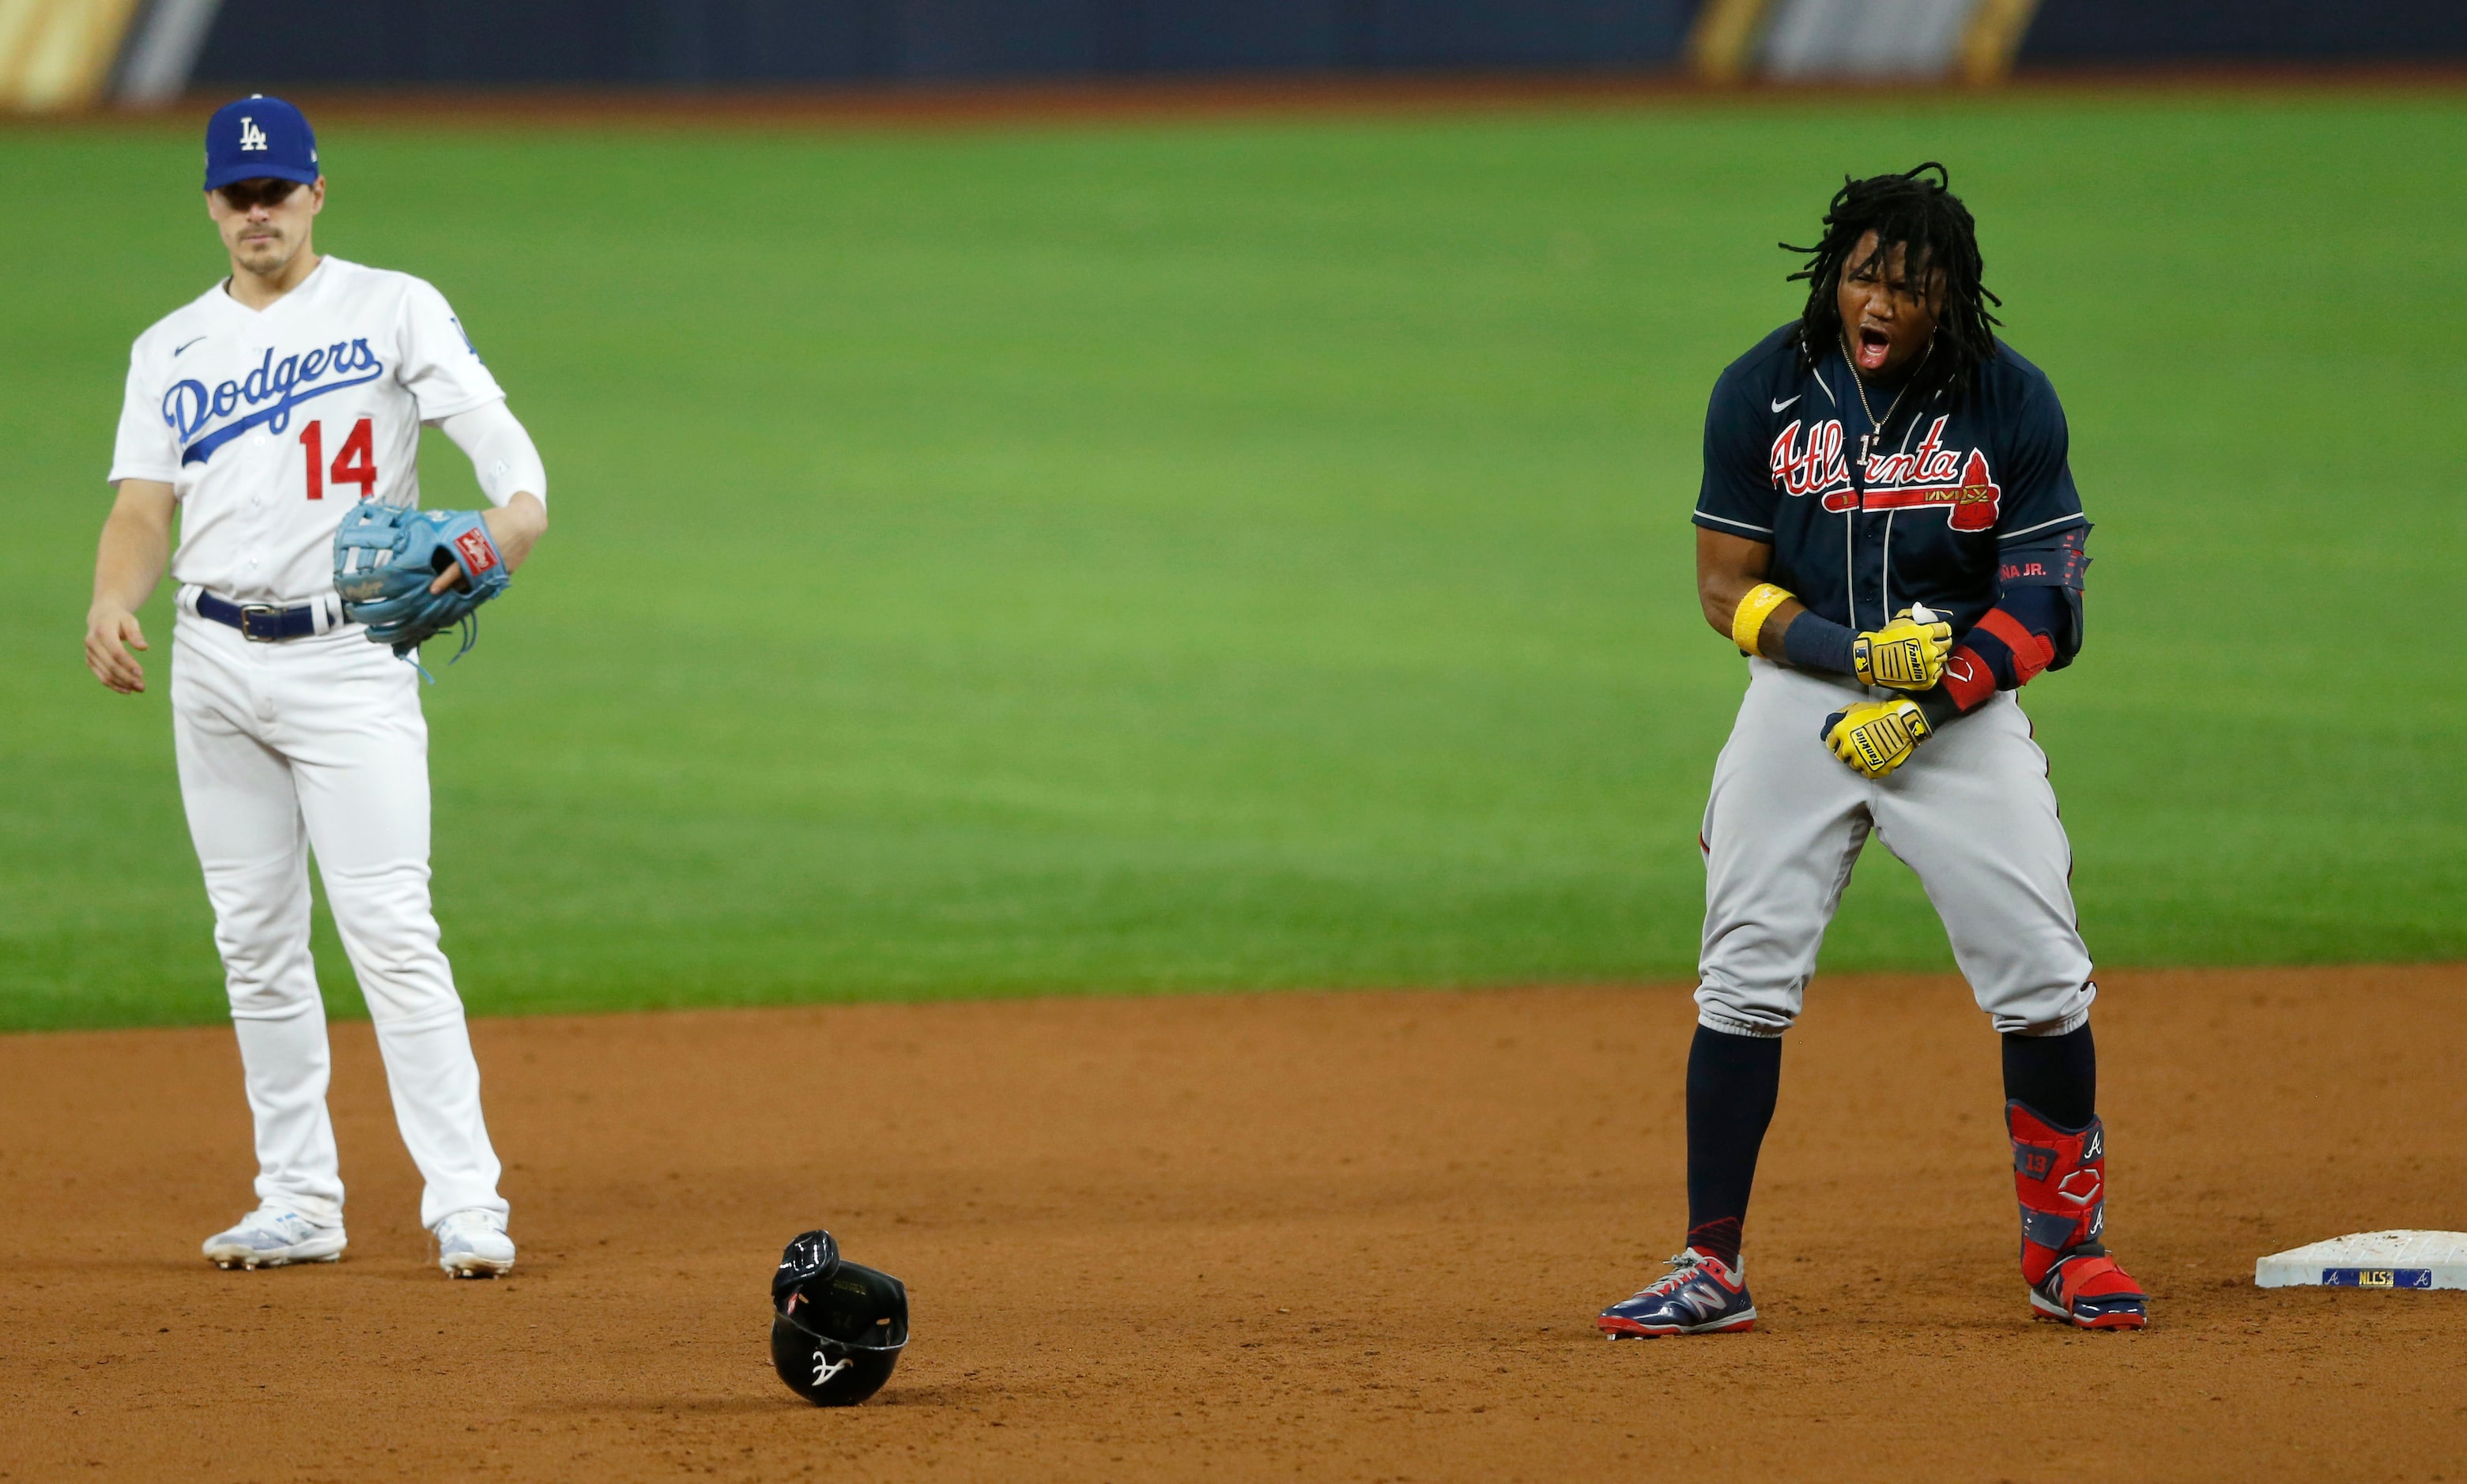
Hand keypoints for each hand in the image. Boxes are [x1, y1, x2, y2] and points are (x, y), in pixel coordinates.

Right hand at [85, 607, 149, 693]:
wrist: (101, 616)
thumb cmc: (119, 619)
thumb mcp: (129, 620)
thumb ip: (136, 633)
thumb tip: (144, 647)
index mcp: (102, 631)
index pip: (116, 652)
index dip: (128, 664)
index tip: (141, 673)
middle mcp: (92, 643)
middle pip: (111, 665)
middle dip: (127, 678)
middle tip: (142, 687)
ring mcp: (89, 653)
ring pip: (105, 673)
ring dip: (122, 684)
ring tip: (139, 689)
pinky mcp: (90, 661)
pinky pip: (101, 676)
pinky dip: (114, 685)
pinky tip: (127, 690)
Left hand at [427, 492, 545, 593]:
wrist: (525, 523)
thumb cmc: (497, 519)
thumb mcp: (475, 523)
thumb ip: (460, 534)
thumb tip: (440, 539)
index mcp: (477, 550)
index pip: (456, 569)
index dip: (444, 580)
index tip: (433, 589)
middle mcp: (487, 562)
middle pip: (465, 580)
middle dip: (451, 587)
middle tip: (438, 592)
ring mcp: (498, 569)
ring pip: (477, 584)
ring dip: (465, 586)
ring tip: (454, 588)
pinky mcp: (507, 571)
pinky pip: (490, 580)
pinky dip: (481, 582)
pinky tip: (473, 581)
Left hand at [1821, 696, 1930, 777]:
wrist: (1903, 723)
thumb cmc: (1881, 713)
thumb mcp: (1856, 708)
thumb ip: (1840, 716)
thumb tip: (1831, 723)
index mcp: (1841, 732)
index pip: (1830, 742)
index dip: (1836, 741)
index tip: (1841, 741)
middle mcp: (1848, 747)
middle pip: (1841, 755)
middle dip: (1847, 751)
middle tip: (1857, 745)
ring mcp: (1861, 760)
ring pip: (1853, 765)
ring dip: (1858, 759)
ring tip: (1868, 752)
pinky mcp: (1874, 769)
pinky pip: (1866, 773)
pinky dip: (1869, 768)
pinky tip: (1873, 760)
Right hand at [1853, 606, 1953, 689]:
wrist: (1873, 660)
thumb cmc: (1885, 640)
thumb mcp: (1899, 621)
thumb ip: (1913, 614)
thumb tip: (1921, 609)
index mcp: (1926, 634)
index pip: (1945, 629)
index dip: (1943, 629)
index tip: (1940, 631)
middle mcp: (1931, 650)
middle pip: (1947, 644)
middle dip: (1942, 642)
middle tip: (1934, 643)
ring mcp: (1929, 666)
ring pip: (1942, 659)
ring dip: (1936, 656)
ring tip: (1926, 655)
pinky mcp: (1926, 679)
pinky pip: (1937, 673)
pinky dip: (1933, 670)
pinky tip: (1925, 666)